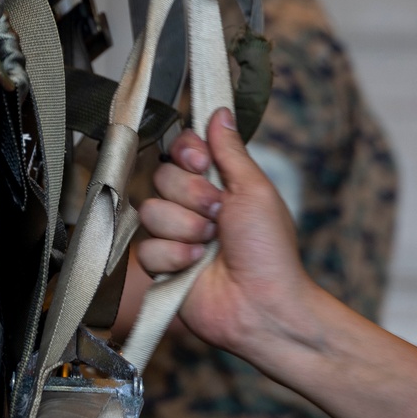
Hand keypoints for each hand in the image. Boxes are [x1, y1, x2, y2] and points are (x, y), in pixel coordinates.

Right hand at [137, 109, 313, 358]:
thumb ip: (231, 151)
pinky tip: (195, 267)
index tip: (204, 165)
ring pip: (151, 211)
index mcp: (218, 183)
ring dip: (186, 228)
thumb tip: (221, 112)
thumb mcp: (254, 190)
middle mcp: (192, 206)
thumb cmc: (270, 250)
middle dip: (192, 196)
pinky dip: (175, 257)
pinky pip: (146, 248)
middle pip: (161, 176)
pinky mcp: (161, 266)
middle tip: (218, 214)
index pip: (181, 149)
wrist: (262, 305)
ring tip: (210, 245)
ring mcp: (175, 236)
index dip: (187, 154)